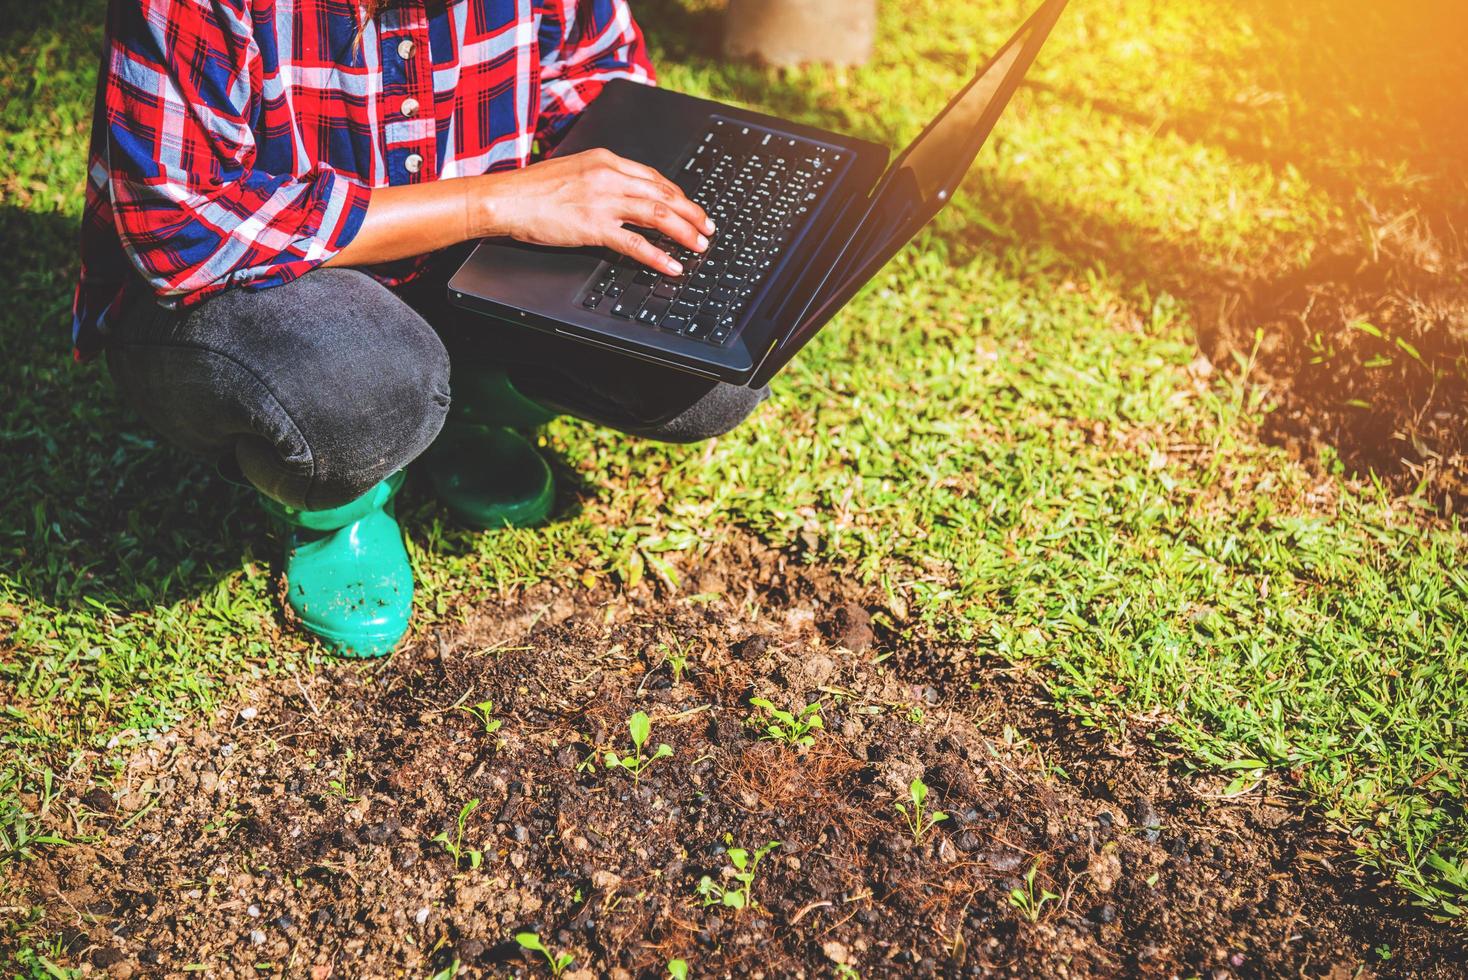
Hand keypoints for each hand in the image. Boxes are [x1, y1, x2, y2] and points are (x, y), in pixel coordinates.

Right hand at [477, 148, 714, 274]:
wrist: (506, 198)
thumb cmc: (533, 189)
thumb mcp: (573, 171)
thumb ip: (601, 179)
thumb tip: (623, 195)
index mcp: (605, 160)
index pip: (652, 176)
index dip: (676, 194)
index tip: (689, 207)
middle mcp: (609, 176)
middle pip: (663, 193)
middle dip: (691, 212)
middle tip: (708, 226)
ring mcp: (603, 201)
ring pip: (657, 214)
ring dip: (684, 231)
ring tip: (700, 245)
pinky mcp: (594, 226)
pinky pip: (635, 243)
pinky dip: (658, 255)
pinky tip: (672, 265)